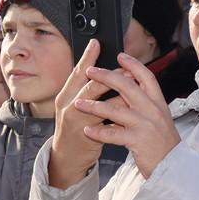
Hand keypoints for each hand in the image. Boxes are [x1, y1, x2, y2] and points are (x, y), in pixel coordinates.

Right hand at [48, 40, 122, 188]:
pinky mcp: (85, 132)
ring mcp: (76, 118)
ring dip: (118, 93)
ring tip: (132, 85)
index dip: (87, 56)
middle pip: (87, 83)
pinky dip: (118, 114)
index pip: (77, 72)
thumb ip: (85, 90)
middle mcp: (68, 104)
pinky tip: (128, 109)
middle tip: (124, 66)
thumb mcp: (74, 106)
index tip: (97, 42)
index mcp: (66, 94)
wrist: (67, 157)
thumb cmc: (74, 129)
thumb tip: (103, 72)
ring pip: (99, 101)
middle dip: (108, 74)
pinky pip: (105, 120)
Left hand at [71, 52, 180, 178]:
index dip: (133, 65)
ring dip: (94, 106)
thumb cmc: (163, 142)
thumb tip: (131, 86)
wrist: (173, 166)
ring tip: (78, 104)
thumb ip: (147, 103)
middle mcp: (152, 110)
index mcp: (158, 102)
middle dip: (106, 76)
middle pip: (127, 86)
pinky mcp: (138, 140)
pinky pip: (113, 133)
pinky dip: (98, 132)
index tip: (120, 56)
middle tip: (89, 71)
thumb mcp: (160, 118)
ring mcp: (145, 124)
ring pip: (115, 109)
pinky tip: (88, 130)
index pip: (146, 77)